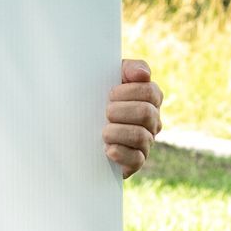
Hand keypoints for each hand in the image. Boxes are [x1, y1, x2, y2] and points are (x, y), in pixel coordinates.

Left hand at [103, 58, 162, 178]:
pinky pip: (136, 160)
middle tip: (105, 112)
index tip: (110, 94)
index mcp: (150, 98)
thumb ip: (129, 68)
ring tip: (103, 131)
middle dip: (120, 111)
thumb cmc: (96, 95)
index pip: (150, 92)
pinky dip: (120, 153)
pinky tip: (107, 149)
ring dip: (117, 132)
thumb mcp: (110, 76)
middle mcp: (152, 121)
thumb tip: (143, 74)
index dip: (128, 92)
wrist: (77, 127)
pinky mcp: (135, 162)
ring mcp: (146, 142)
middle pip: (146, 113)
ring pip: (141, 136)